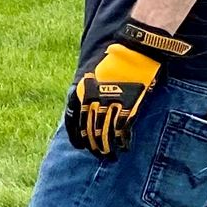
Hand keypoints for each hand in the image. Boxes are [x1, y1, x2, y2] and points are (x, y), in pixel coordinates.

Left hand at [66, 20, 189, 158]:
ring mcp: (111, 104)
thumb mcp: (92, 76)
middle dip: (93, 145)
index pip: (74, 122)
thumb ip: (87, 93)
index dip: (77, 137)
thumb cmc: (113, 62)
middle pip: (89, 130)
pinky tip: (124, 146)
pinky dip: (123, 140)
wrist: (132, 50)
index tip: (80, 146)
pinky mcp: (128, 105)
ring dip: (107, 147)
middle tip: (98, 154)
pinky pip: (122, 128)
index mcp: (82, 93)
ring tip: (110, 156)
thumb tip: (86, 109)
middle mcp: (93, 101)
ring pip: (105, 132)